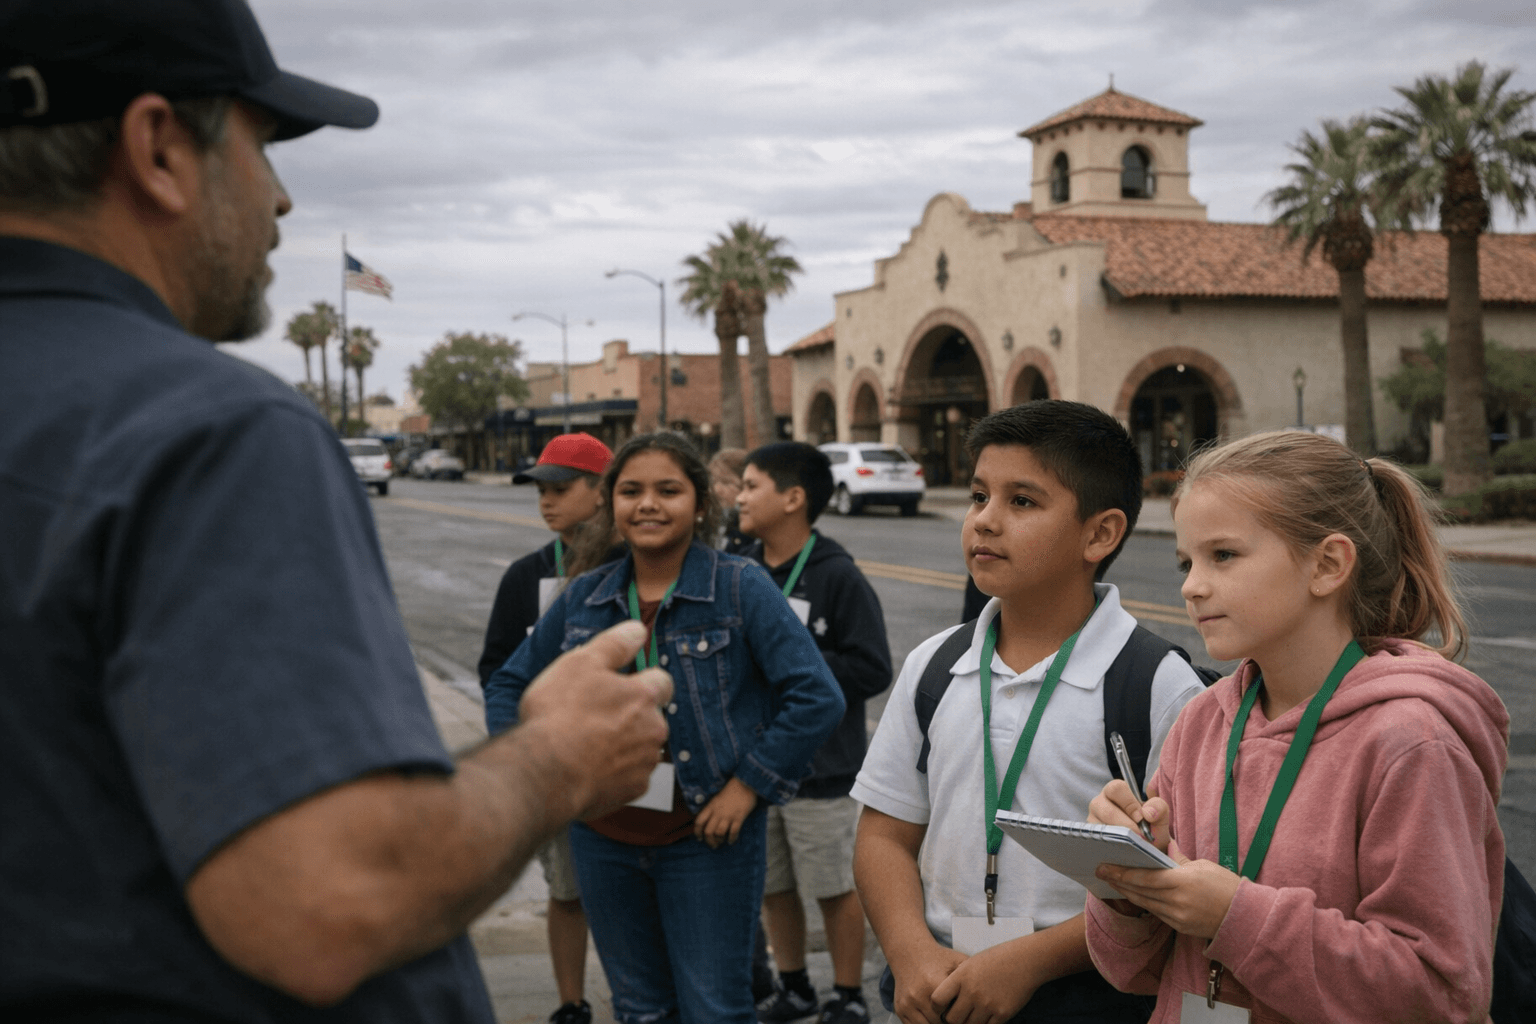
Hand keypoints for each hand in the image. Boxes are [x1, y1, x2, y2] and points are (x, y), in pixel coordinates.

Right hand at [518, 620, 672, 819]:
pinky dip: (614, 771)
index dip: (641, 681)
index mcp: (644, 697)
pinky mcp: (632, 791)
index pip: (662, 681)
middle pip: (651, 716)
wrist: (544, 774)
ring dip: (623, 743)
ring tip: (586, 743)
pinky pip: (630, 775)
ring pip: (641, 746)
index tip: (618, 686)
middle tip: (593, 716)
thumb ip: (615, 644)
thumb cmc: (559, 715)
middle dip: (630, 715)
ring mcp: (644, 763)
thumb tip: (638, 630)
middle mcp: (653, 730)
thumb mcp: (580, 663)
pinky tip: (588, 766)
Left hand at [693, 776, 757, 847]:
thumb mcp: (717, 798)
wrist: (745, 783)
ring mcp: (728, 815)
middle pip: (708, 831)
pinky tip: (731, 841)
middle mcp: (718, 812)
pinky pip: (733, 831)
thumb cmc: (731, 790)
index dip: (697, 832)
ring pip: (719, 833)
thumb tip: (709, 821)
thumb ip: (712, 808)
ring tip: (722, 842)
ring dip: (719, 840)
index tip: (699, 838)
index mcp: (711, 806)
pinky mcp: (739, 817)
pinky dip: (731, 838)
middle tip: (713, 845)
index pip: (699, 821)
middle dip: (709, 841)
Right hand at [890, 945, 966, 1023]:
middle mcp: (919, 995)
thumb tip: (991, 992)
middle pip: (941, 1023)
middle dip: (951, 1022)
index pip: (953, 1013)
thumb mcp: (957, 962)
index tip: (969, 1014)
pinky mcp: (900, 1009)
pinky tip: (935, 1019)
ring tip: (948, 1017)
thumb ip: (973, 976)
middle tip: (962, 1018)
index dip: (962, 1016)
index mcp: (935, 983)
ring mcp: (908, 1004)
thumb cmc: (938, 959)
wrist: (909, 953)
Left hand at [930, 941, 1039, 1023]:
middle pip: (952, 1019)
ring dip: (969, 1023)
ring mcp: (987, 1004)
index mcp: (961, 976)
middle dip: (953, 1019)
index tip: (942, 1007)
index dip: (937, 1006)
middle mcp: (972, 992)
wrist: (1025, 960)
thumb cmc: (997, 959)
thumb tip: (945, 1001)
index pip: (937, 999)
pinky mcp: (1002, 1013)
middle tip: (958, 1015)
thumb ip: (957, 981)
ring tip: (974, 1014)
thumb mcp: (971, 963)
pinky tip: (987, 1016)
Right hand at [1088, 779, 1171, 915]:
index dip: (1128, 802)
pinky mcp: (1088, 841)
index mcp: (1115, 793)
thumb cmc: (1150, 832)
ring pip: (1098, 827)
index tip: (1142, 819)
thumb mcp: (1159, 820)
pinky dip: (1109, 850)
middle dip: (1124, 825)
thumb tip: (1147, 813)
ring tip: (1133, 849)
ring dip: (1117, 839)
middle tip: (1140, 838)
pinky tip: (1122, 856)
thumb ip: (1159, 809)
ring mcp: (1091, 823)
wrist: (1145, 854)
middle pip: (1103, 808)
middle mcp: (1099, 804)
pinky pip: (1093, 844)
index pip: (1116, 788)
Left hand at [1095, 838, 1240, 938]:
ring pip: (1145, 903)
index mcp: (1183, 882)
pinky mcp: (1179, 927)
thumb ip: (1178, 858)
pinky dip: (1142, 902)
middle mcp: (1177, 902)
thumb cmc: (1227, 886)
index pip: (1145, 878)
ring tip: (1112, 881)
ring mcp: (1177, 917)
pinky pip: (1155, 912)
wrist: (1246, 917)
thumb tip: (1162, 847)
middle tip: (1101, 871)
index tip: (1105, 866)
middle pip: (1140, 891)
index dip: (1122, 873)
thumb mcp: (1203, 865)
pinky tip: (1133, 894)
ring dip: (1127, 892)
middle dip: (1118, 881)